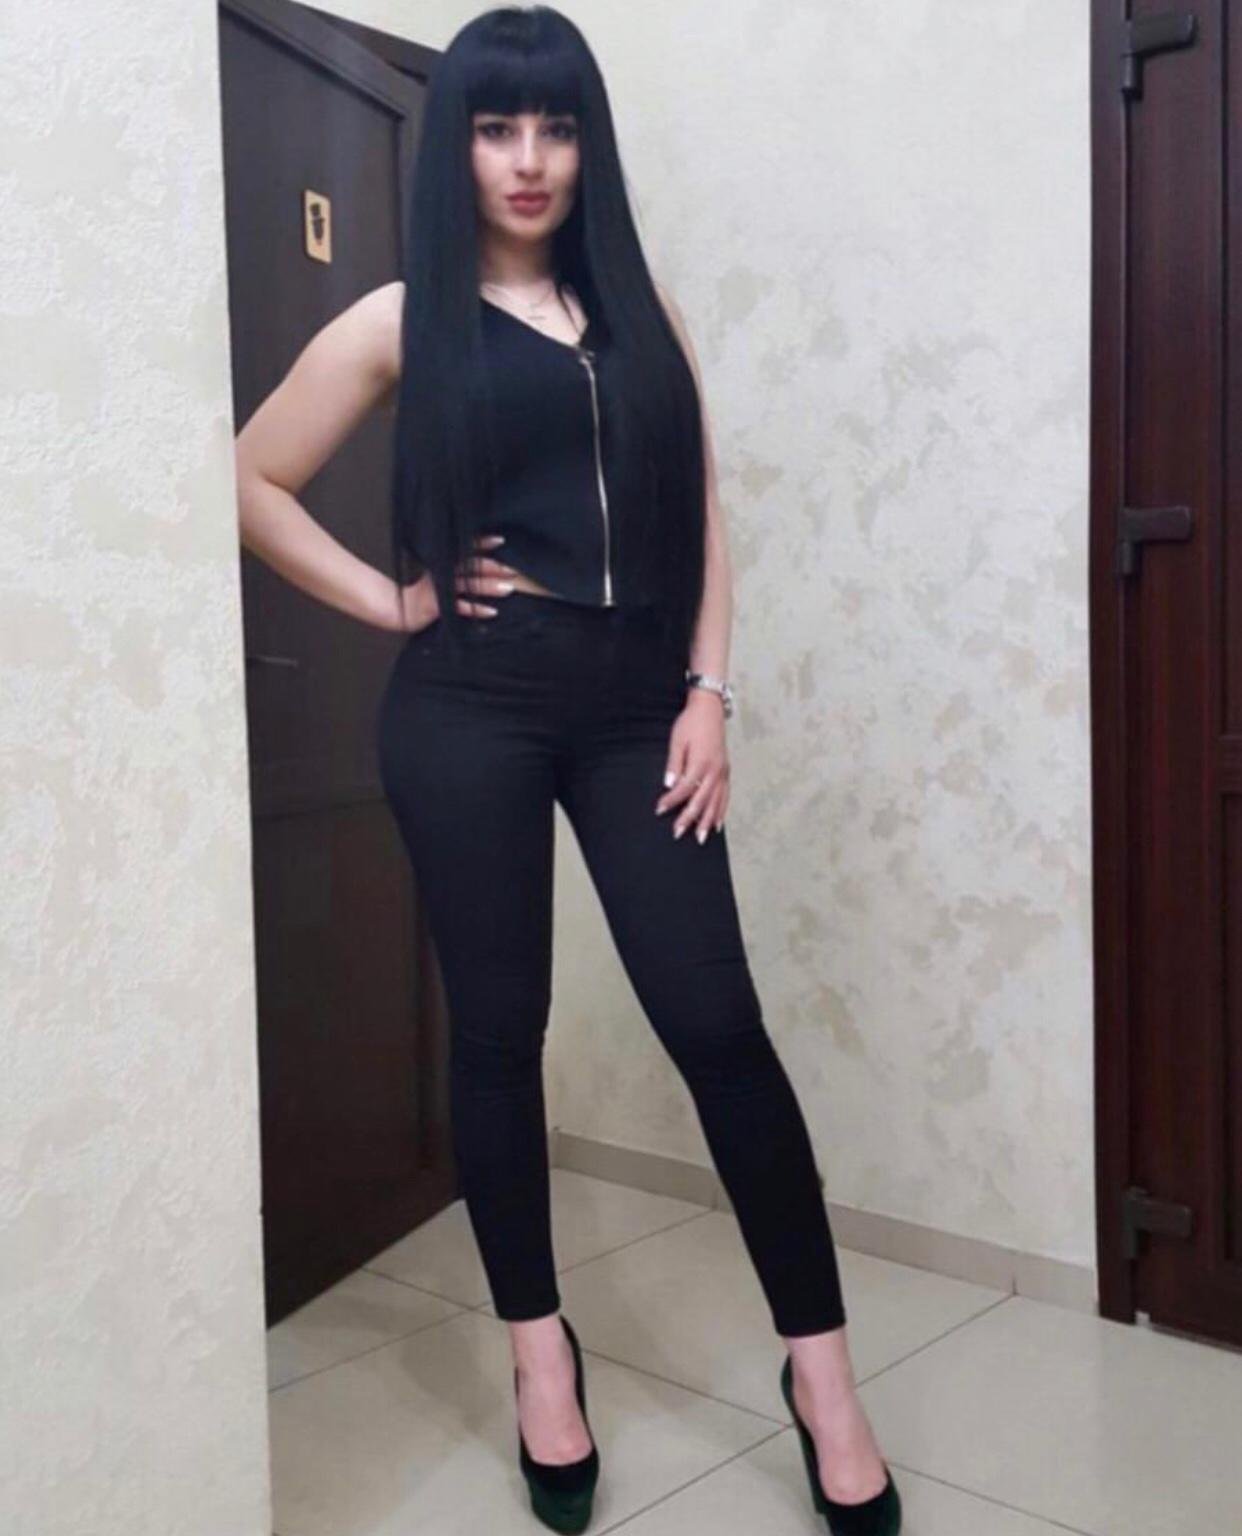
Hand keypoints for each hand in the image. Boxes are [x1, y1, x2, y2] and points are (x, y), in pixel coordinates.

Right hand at [397, 534, 518, 631]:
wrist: (399, 610)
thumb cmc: (422, 594)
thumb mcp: (437, 577)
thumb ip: (455, 571)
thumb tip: (481, 568)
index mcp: (444, 562)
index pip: (466, 550)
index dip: (483, 543)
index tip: (501, 540)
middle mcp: (443, 572)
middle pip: (471, 566)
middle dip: (494, 567)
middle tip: (513, 569)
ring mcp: (440, 588)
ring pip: (468, 585)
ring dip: (489, 587)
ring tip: (509, 589)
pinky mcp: (437, 605)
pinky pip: (460, 607)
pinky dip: (477, 610)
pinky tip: (492, 612)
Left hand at [654, 689, 729, 842]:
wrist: (710, 709)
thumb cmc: (691, 723)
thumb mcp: (677, 740)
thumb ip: (674, 764)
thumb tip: (668, 785)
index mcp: (700, 762)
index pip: (684, 788)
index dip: (671, 800)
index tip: (659, 809)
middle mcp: (714, 770)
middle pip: (701, 800)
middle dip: (689, 818)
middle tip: (678, 833)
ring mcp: (722, 772)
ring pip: (716, 802)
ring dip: (707, 821)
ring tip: (701, 837)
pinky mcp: (726, 771)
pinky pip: (725, 796)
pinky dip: (721, 811)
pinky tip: (718, 823)